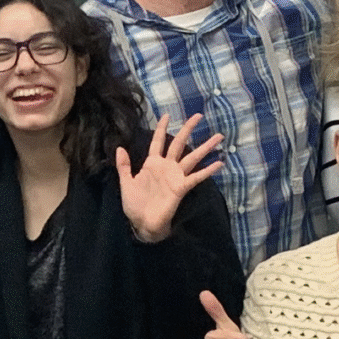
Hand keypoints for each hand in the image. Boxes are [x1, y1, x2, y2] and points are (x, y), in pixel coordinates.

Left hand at [115, 114, 223, 241]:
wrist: (142, 224)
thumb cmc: (134, 205)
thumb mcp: (126, 183)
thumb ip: (124, 166)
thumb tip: (119, 147)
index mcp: (152, 164)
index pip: (158, 142)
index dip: (161, 129)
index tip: (167, 115)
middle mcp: (166, 167)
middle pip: (178, 143)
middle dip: (187, 129)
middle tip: (198, 115)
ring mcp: (175, 176)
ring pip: (192, 157)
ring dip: (205, 147)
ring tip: (219, 136)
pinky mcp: (181, 188)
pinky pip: (196, 177)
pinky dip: (208, 171)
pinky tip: (219, 163)